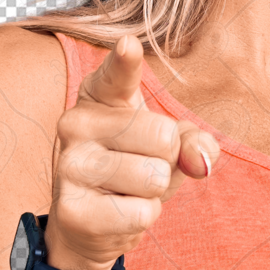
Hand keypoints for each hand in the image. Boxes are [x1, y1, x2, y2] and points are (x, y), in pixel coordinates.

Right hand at [44, 33, 220, 269]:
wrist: (91, 224)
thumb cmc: (135, 170)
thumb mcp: (171, 147)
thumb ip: (195, 143)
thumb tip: (201, 161)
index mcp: (99, 96)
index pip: (117, 74)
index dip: (126, 61)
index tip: (129, 45)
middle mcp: (75, 123)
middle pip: (163, 137)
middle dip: (167, 160)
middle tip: (141, 168)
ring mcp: (68, 166)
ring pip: (153, 177)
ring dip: (154, 193)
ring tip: (127, 191)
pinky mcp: (71, 209)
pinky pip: (141, 212)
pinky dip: (142, 218)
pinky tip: (116, 214)